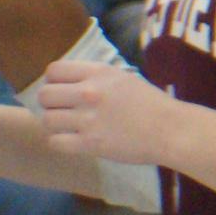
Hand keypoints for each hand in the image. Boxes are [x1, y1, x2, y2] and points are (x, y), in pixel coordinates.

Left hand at [38, 59, 174, 165]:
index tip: (62, 91)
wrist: (171, 130)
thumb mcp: (123, 78)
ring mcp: (88, 119)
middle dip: (50, 104)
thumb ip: (95, 77)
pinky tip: (71, 142)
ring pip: (47, 120)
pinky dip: (60, 143)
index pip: (53, 70)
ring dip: (54, 125)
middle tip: (62, 112)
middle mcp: (89, 92)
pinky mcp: (91, 144)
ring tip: (66, 128)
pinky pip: (56, 142)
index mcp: (98, 72)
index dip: (53, 82)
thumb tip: (69, 82)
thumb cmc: (151, 104)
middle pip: (44, 95)